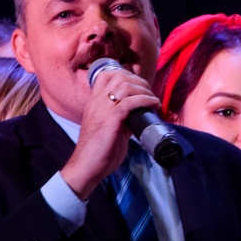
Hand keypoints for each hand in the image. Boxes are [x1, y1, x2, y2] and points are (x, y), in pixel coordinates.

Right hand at [59, 67, 159, 197]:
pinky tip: (154, 104)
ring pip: (125, 86)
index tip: (138, 84)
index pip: (105, 75)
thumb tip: (138, 114)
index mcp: (94, 102)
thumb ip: (121, 118)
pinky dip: (146, 100)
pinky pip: (131, 102)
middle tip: (149, 91)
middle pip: (118, 76)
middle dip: (138, 80)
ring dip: (144, 89)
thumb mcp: (109, 128)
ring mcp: (103, 109)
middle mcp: (96, 102)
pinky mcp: (111, 119)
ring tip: (153, 98)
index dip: (125, 74)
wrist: (87, 167)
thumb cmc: (98, 151)